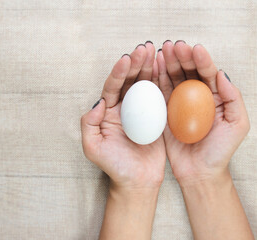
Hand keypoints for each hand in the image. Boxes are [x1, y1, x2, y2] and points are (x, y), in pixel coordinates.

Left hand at [81, 42, 165, 190]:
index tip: (127, 59)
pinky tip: (167, 68)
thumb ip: (89, 124)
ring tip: (155, 51)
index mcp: (108, 111)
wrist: (137, 182)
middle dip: (136, 63)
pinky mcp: (157, 116)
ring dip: (149, 67)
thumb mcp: (93, 148)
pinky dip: (163, 81)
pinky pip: (160, 96)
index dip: (118, 72)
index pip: (112, 87)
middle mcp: (124, 108)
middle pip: (129, 81)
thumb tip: (98, 101)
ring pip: (145, 84)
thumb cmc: (114, 166)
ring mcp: (141, 111)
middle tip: (144, 48)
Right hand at [157, 41, 249, 184]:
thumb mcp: (237, 125)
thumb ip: (233, 98)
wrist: (199, 172)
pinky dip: (156, 78)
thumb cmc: (220, 151)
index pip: (208, 73)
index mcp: (215, 97)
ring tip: (162, 50)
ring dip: (168, 63)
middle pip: (189, 72)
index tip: (194, 49)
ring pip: (173, 78)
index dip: (202, 60)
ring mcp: (179, 104)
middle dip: (182, 57)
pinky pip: (160, 92)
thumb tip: (222, 73)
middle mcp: (196, 97)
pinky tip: (154, 66)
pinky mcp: (164, 112)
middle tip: (174, 45)